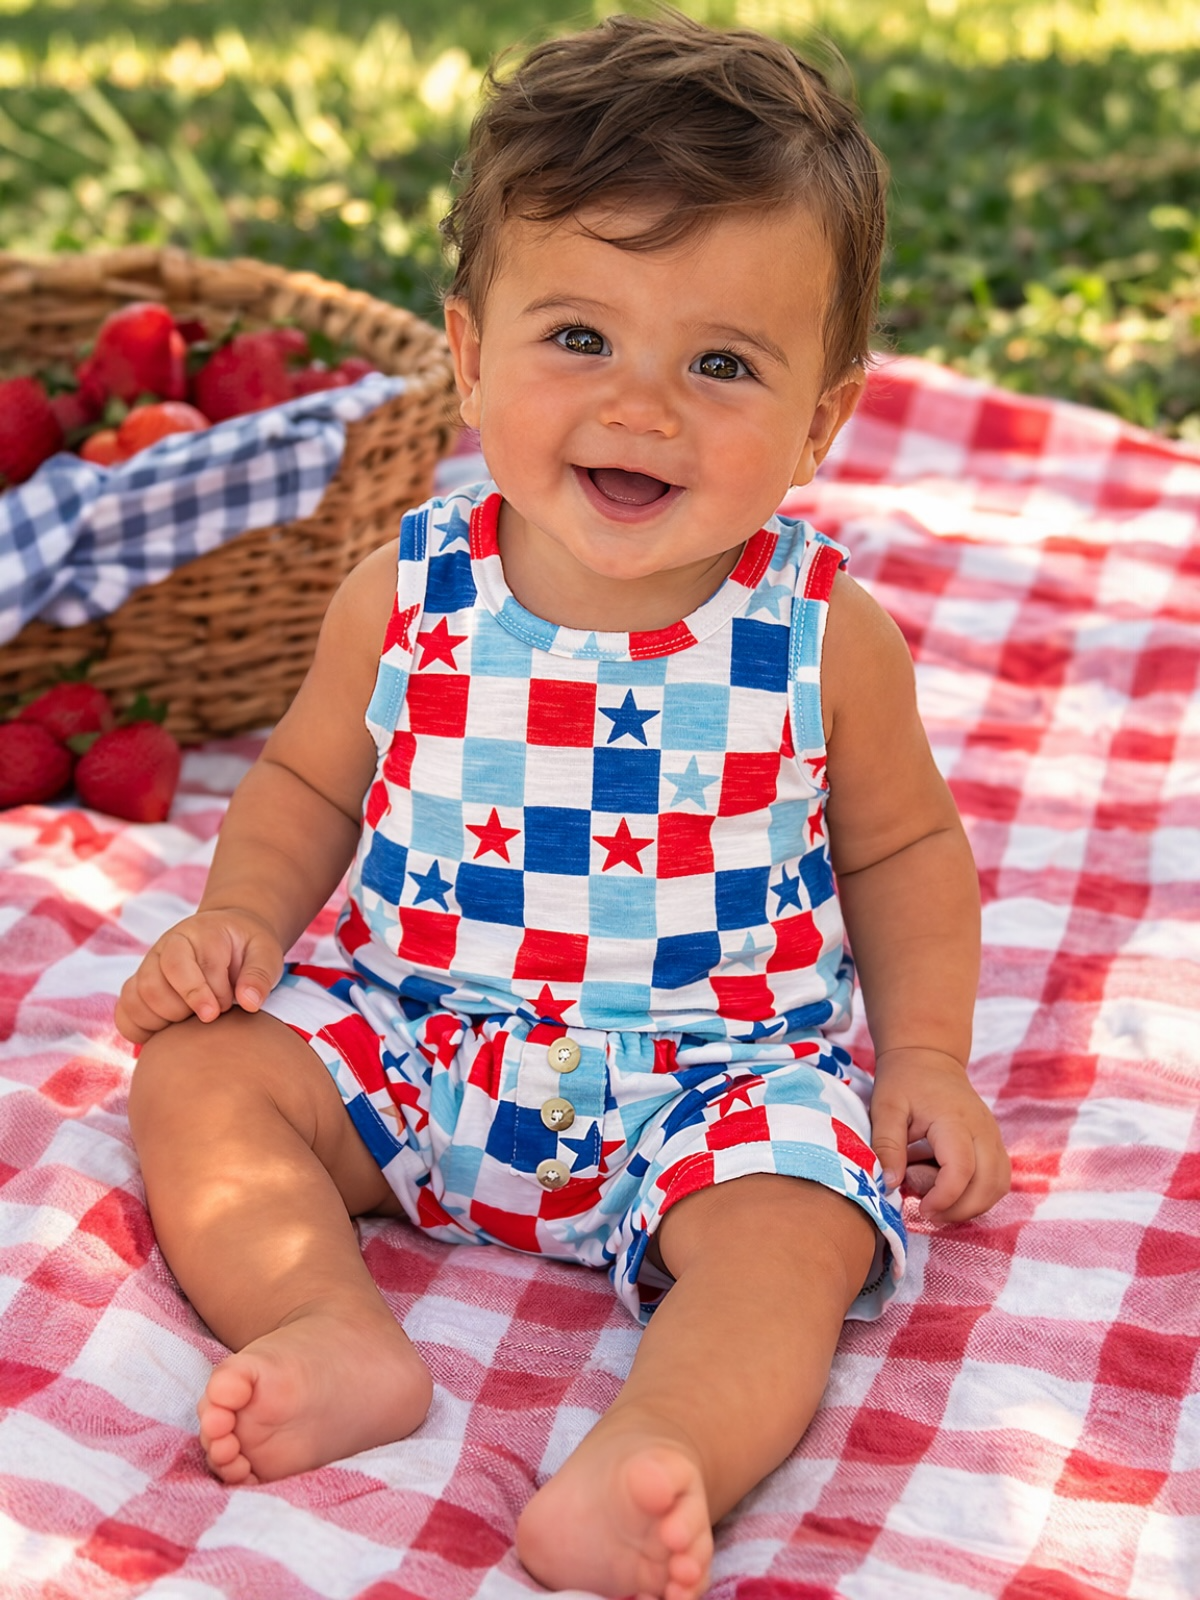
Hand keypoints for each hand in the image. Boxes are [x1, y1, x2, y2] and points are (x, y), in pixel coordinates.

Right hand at [115, 908, 283, 1044]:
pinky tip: (170, 1030)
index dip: (201, 994)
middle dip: (183, 1011)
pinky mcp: (140, 987)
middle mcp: (164, 948)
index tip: (223, 1009)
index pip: (181, 967)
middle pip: (153, 987)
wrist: (232, 938)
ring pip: (136, 1001)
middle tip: (212, 1015)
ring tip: (194, 1019)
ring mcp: (148, 967)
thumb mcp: (266, 953)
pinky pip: (124, 1013)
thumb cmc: (249, 949)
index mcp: (193, 933)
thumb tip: (249, 1002)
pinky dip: (142, 1028)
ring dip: (165, 1021)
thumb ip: (260, 974)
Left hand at [869, 1047, 1009, 1223]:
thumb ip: (887, 1145)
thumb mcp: (885, 1108)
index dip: (945, 1198)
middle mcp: (983, 1129)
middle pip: (989, 1184)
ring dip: (971, 1205)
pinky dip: (979, 1195)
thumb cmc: (903, 1082)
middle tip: (927, 1212)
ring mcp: (993, 1136)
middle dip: (960, 1210)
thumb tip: (889, 1184)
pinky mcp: (994, 1143)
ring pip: (998, 1185)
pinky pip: (998, 1179)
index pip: (962, 1169)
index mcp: (954, 1119)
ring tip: (937, 1201)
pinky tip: (950, 1191)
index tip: (921, 1209)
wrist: (927, 1057)